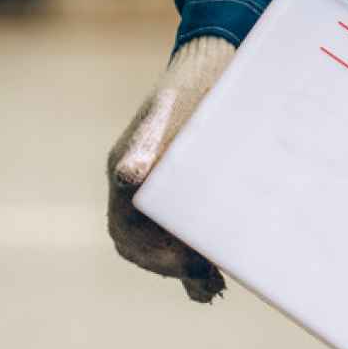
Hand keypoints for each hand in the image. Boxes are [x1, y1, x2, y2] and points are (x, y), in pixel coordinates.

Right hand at [106, 36, 234, 302]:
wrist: (220, 61)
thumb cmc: (196, 84)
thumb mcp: (174, 110)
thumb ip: (149, 144)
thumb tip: (128, 177)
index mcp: (127, 170)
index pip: (127, 233)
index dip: (153, 256)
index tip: (188, 264)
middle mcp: (139, 188)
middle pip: (143, 247)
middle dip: (173, 269)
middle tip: (209, 283)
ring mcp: (163, 193)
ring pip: (164, 247)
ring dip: (187, 272)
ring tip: (215, 287)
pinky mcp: (190, 195)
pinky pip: (186, 238)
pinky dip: (199, 263)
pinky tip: (220, 279)